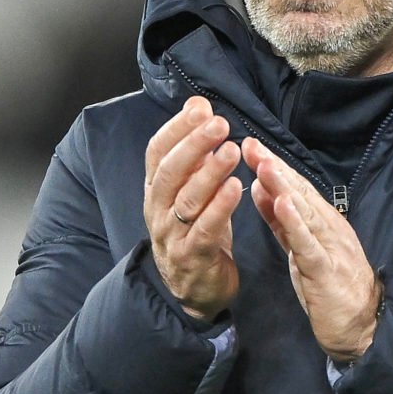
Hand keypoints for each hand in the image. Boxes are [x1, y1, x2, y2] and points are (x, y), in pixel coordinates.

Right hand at [144, 96, 244, 320]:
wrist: (193, 289)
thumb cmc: (195, 230)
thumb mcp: (190, 189)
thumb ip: (194, 152)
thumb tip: (199, 104)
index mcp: (156, 190)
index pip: (157, 152)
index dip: (177, 128)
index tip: (201, 108)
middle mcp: (157, 210)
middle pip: (170, 172)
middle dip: (194, 145)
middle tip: (219, 123)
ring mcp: (172, 235)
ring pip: (187, 200)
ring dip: (210, 173)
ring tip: (232, 151)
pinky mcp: (193, 257)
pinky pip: (206, 229)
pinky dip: (221, 208)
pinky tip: (236, 188)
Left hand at [242, 137, 380, 360]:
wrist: (364, 326)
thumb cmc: (332, 288)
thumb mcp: (301, 251)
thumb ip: (282, 223)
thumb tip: (260, 189)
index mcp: (323, 223)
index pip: (296, 188)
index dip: (273, 166)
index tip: (250, 145)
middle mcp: (330, 228)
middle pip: (299, 193)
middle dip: (274, 167)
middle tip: (250, 144)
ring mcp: (331, 247)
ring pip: (305, 212)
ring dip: (283, 187)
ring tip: (264, 165)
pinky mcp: (326, 270)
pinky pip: (308, 244)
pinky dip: (294, 223)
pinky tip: (281, 204)